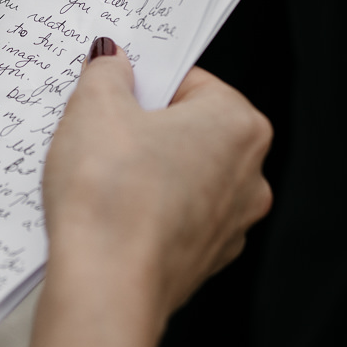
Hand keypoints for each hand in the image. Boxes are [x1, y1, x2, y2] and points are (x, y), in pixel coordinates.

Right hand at [43, 41, 271, 321]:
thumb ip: (107, 72)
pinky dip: (145, 212)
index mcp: (239, 125)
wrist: (106, 287)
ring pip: (182, 177)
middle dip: (144, 128)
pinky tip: (109, 214)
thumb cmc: (111, 196)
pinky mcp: (204, 261)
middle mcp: (251, 176)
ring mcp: (231, 224)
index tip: (113, 93)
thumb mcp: (95, 108)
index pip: (190, 82)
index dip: (143, 84)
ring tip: (98, 176)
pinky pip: (172, 219)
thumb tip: (111, 59)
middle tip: (99, 132)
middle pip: (189, 130)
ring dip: (144, 171)